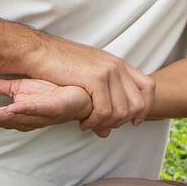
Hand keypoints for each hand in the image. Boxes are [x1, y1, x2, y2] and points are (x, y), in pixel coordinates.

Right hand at [0, 76, 96, 133]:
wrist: (83, 95)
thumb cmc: (51, 94)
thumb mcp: (19, 87)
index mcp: (13, 112)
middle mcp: (23, 117)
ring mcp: (38, 113)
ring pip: (13, 117)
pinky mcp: (54, 107)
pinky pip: (38, 109)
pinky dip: (26, 109)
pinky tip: (13, 107)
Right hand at [21, 37, 154, 133]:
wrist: (38, 52)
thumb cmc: (58, 67)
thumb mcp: (85, 81)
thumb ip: (101, 103)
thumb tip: (107, 133)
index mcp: (119, 64)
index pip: (149, 87)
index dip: (145, 108)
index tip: (133, 122)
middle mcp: (117, 66)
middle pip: (138, 104)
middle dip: (122, 122)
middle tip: (101, 126)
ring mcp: (108, 71)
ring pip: (121, 111)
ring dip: (106, 124)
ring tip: (89, 125)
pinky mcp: (95, 78)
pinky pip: (105, 111)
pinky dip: (94, 122)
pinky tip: (82, 122)